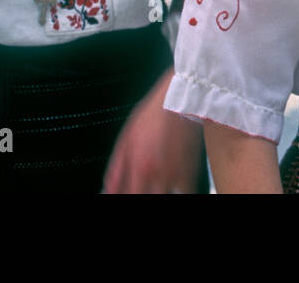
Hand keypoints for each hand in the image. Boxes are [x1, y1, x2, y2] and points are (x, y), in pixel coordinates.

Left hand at [103, 71, 203, 192]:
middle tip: (140, 190)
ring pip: (167, 196)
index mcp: (138, 167)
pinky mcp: (191, 169)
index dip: (124, 199)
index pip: (129, 196)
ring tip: (155, 189)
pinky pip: (185, 191)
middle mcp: (158, 174)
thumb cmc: (154, 114)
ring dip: (160, 194)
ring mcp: (176, 173)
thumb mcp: (126, 139)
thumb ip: (115, 168)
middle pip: (148, 198)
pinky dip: (178, 192)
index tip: (124, 195)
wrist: (181, 99)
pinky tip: (172, 189)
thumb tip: (107, 188)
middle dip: (142, 196)